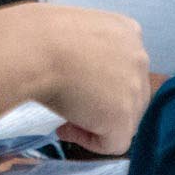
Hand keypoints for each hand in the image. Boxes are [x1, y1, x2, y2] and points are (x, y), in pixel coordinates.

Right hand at [28, 5, 149, 155]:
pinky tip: (64, 128)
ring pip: (124, 118)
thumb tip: (78, 72)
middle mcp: (139, 58)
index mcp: (129, 31)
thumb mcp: (73, 31)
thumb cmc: (39, 35)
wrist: (34, 48)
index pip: (124, 66)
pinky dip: (89, 141)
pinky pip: (113, 143)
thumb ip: (88, 50)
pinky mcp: (123, 118)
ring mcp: (135, 89)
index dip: (102, 82)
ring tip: (64, 118)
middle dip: (102, 103)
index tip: (75, 85)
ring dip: (95, 121)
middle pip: (129, 94)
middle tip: (71, 105)